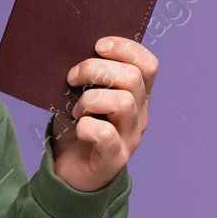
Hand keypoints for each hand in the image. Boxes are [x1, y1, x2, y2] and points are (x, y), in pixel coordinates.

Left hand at [50, 36, 157, 192]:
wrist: (69, 171)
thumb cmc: (76, 127)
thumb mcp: (81, 95)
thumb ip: (86, 76)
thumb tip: (72, 49)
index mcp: (137, 95)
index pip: (147, 65)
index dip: (126, 48)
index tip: (98, 45)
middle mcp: (140, 115)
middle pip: (133, 78)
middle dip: (97, 70)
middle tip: (72, 77)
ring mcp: (131, 137)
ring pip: (124, 103)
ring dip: (91, 100)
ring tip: (76, 109)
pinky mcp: (115, 158)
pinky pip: (106, 134)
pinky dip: (87, 126)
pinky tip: (78, 128)